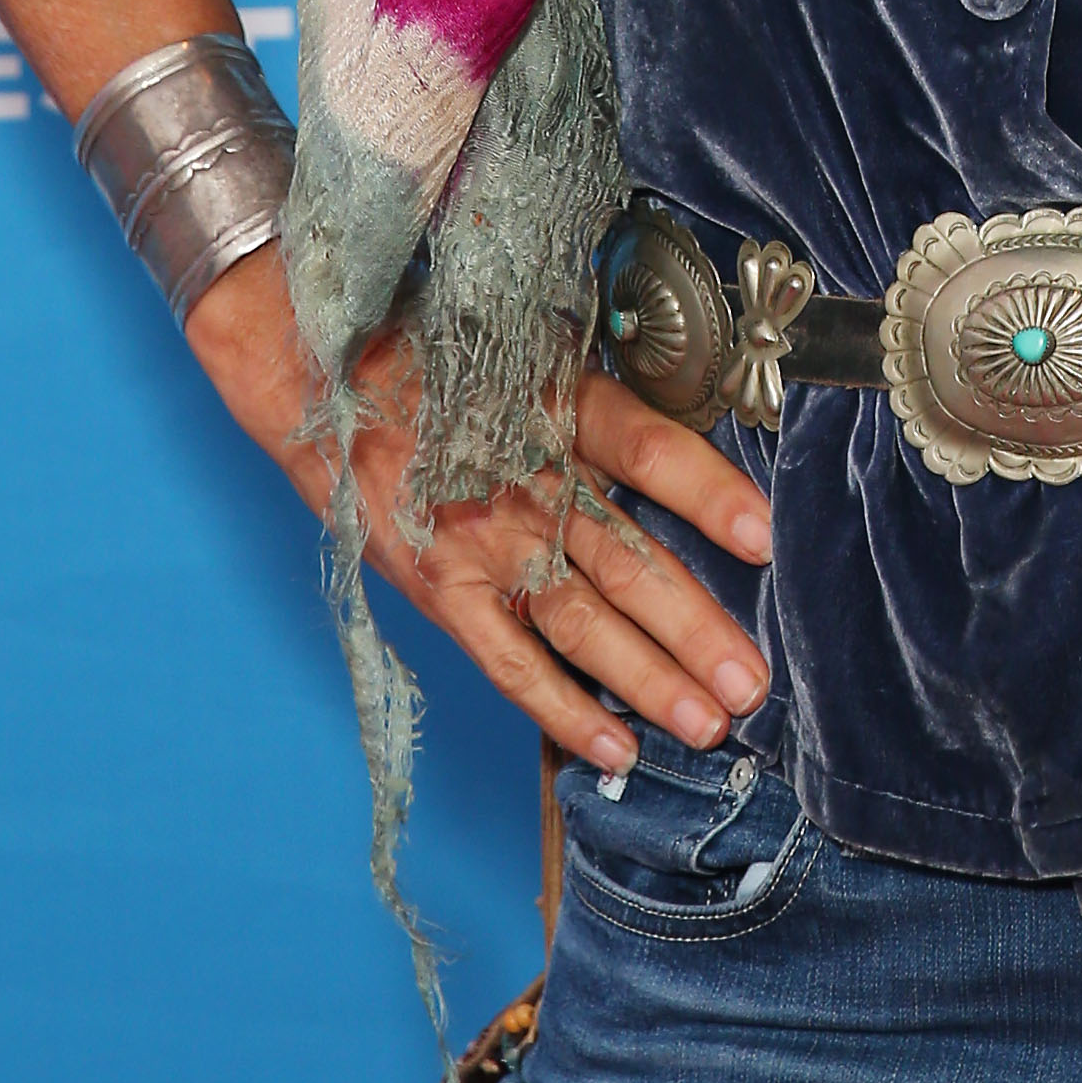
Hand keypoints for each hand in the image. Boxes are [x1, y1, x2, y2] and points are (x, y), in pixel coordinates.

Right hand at [185, 248, 774, 773]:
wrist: (318, 366)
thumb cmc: (438, 345)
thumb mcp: (530, 334)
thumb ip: (602, 380)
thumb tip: (688, 395)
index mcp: (557, 405)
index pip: (648, 451)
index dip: (707, 493)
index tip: (763, 536)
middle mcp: (528, 481)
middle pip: (627, 562)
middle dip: (695, 630)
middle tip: (752, 683)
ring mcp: (482, 543)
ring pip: (580, 624)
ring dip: (649, 680)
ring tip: (710, 722)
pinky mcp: (442, 588)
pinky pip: (510, 662)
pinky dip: (562, 709)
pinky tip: (616, 748)